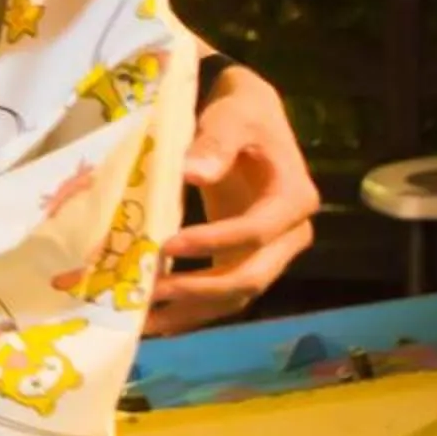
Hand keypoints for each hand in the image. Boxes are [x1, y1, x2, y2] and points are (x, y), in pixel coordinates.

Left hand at [150, 63, 319, 335]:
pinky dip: (191, 310)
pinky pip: (222, 295)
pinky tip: (154, 321)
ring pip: (236, 296)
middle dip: (199, 290)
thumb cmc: (241, 114)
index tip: (166, 244)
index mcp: (294, 199)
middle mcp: (290, 235)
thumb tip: (193, 173)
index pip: (256, 232)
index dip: (214, 243)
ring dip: (191, 311)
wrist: (247, 119)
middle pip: (251, 276)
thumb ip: (216, 143)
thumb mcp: (232, 117)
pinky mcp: (244, 260)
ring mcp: (269, 253)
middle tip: (148, 293)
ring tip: (142, 321)